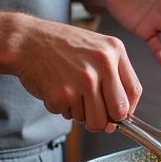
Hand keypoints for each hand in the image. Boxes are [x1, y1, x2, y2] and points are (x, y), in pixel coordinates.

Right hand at [11, 16, 140, 131]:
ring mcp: (82, 80)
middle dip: (107, 120)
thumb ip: (113, 75)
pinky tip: (56, 89)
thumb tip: (122, 114)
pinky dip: (63, 109)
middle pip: (118, 112)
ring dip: (82, 115)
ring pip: (94, 121)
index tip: (120, 115)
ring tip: (70, 93)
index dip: (128, 109)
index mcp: (114, 50)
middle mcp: (102, 64)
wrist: (27, 40)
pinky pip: (70, 117)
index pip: (133, 91)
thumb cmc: (61, 45)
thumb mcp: (97, 47)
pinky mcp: (62, 95)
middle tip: (93, 112)